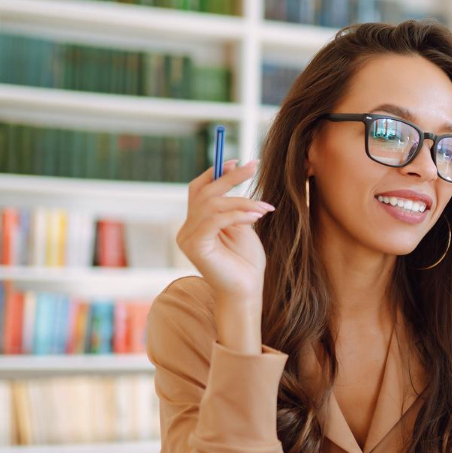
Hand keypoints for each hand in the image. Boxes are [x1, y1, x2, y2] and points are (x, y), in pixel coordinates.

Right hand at [175, 159, 273, 302]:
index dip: (215, 172)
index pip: (198, 190)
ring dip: (242, 201)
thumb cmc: (246, 262)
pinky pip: (214, 220)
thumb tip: (233, 172)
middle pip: (203, 192)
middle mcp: (187, 229)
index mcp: (196, 224)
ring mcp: (188, 238)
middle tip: (254, 166)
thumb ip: (232, 204)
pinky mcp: (195, 247)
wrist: (247, 291)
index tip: (237, 161)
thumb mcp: (241, 225)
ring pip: (212, 205)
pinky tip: (256, 216)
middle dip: (230, 177)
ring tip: (265, 208)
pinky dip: (237, 214)